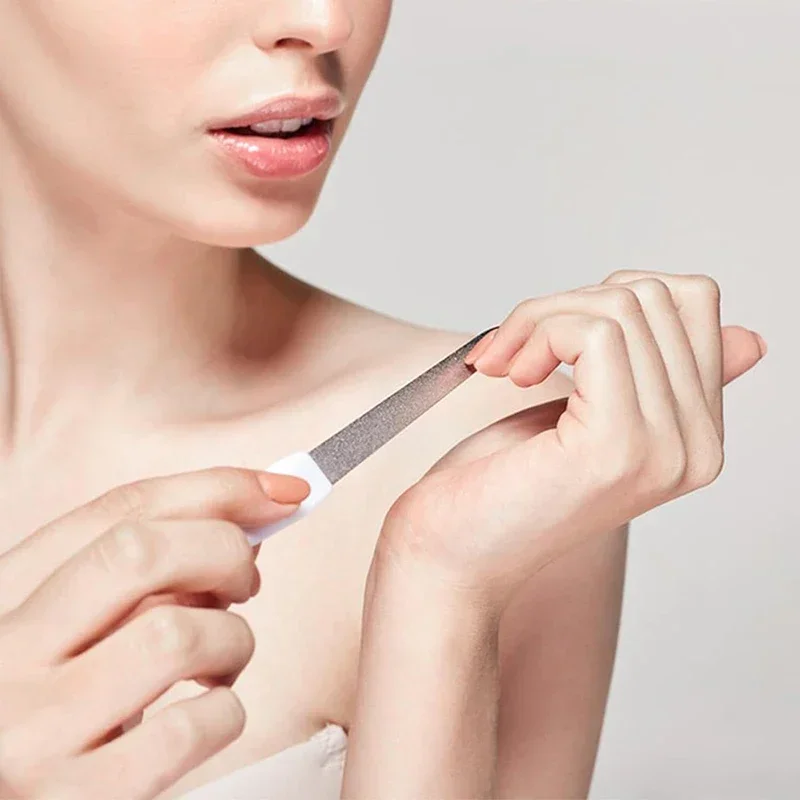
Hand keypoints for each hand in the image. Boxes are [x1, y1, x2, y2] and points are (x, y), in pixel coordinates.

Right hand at [0, 467, 308, 799]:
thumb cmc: (48, 710)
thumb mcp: (70, 626)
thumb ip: (139, 574)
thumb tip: (247, 519)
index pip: (119, 510)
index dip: (217, 489)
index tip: (283, 487)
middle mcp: (2, 656)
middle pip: (142, 552)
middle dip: (225, 551)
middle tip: (244, 583)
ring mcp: (31, 731)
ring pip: (176, 635)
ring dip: (232, 640)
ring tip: (222, 662)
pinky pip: (190, 726)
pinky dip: (225, 712)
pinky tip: (206, 715)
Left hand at [379, 270, 765, 610]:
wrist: (450, 559)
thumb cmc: (499, 488)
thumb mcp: (585, 415)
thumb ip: (651, 376)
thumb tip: (749, 336)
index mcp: (694, 437)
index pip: (694, 305)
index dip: (607, 297)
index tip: (551, 335)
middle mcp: (695, 448)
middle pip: (656, 296)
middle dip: (565, 304)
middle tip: (513, 350)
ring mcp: (663, 449)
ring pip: (621, 306)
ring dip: (540, 319)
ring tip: (506, 365)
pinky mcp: (617, 445)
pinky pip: (595, 332)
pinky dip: (537, 332)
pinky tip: (509, 374)